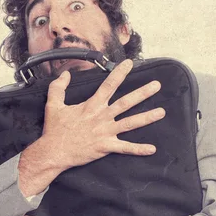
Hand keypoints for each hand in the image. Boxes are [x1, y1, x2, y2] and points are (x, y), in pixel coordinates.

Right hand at [17, 59, 165, 196]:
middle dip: (142, 93)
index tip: (130, 63)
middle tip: (157, 85)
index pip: (109, 85)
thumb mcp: (53, 104)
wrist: (54, 152)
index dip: (120, 73)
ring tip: (162, 112)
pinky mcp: (105, 147)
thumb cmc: (54, 130)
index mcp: (91, 106)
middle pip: (126, 102)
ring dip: (147, 117)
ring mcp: (105, 132)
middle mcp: (102, 117)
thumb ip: (59, 87)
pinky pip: (125, 148)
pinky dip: (139, 149)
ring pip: (130, 123)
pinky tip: (152, 149)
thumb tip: (65, 74)